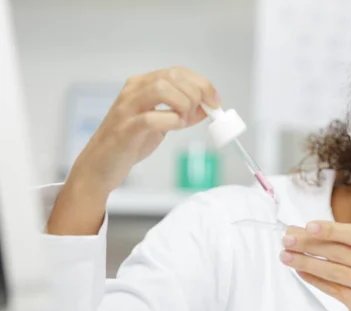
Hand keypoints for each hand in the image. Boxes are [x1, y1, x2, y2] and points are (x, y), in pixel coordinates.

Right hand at [69, 67, 220, 195]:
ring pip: (161, 88)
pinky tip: (174, 127)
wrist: (101, 165)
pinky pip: (151, 117)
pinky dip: (170, 121)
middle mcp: (133, 91)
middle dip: (195, 93)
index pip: (177, 71)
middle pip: (172, 76)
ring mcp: (127, 108)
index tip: (215, 100)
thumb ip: (181, 113)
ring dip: (182, 104)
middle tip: (199, 113)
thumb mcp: (161, 124)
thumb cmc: (129, 143)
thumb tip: (206, 108)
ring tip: (183, 121)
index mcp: (142, 85)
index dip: (201, 83)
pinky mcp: (125, 128)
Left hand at [279, 221, 350, 310]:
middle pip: (342, 253)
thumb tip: (295, 230)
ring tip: (286, 256)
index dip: (332, 230)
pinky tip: (300, 271)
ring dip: (307, 262)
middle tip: (287, 240)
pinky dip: (314, 280)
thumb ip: (332, 239)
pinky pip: (335, 290)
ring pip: (336, 272)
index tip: (307, 226)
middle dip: (311, 245)